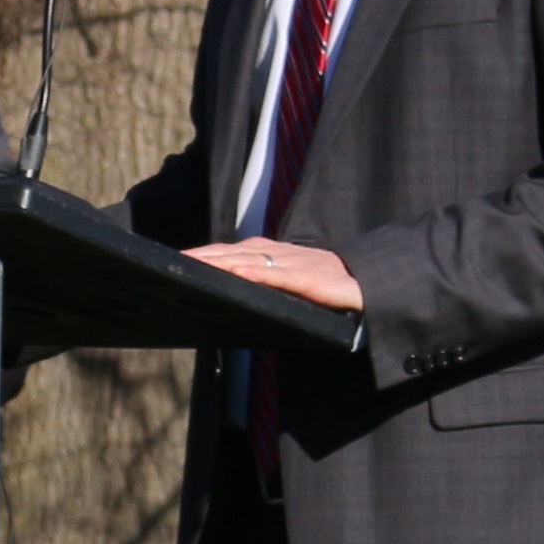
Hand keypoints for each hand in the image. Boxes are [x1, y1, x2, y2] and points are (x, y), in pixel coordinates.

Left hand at [184, 236, 362, 311]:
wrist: (370, 284)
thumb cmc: (332, 285)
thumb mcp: (294, 282)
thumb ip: (269, 283)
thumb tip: (239, 291)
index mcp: (274, 254)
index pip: (232, 251)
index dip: (206, 254)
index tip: (180, 259)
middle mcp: (279, 253)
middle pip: (232, 251)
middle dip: (202, 255)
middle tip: (173, 260)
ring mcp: (292, 264)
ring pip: (247, 259)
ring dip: (218, 261)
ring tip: (191, 264)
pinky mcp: (306, 279)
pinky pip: (275, 275)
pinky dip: (253, 272)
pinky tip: (234, 273)